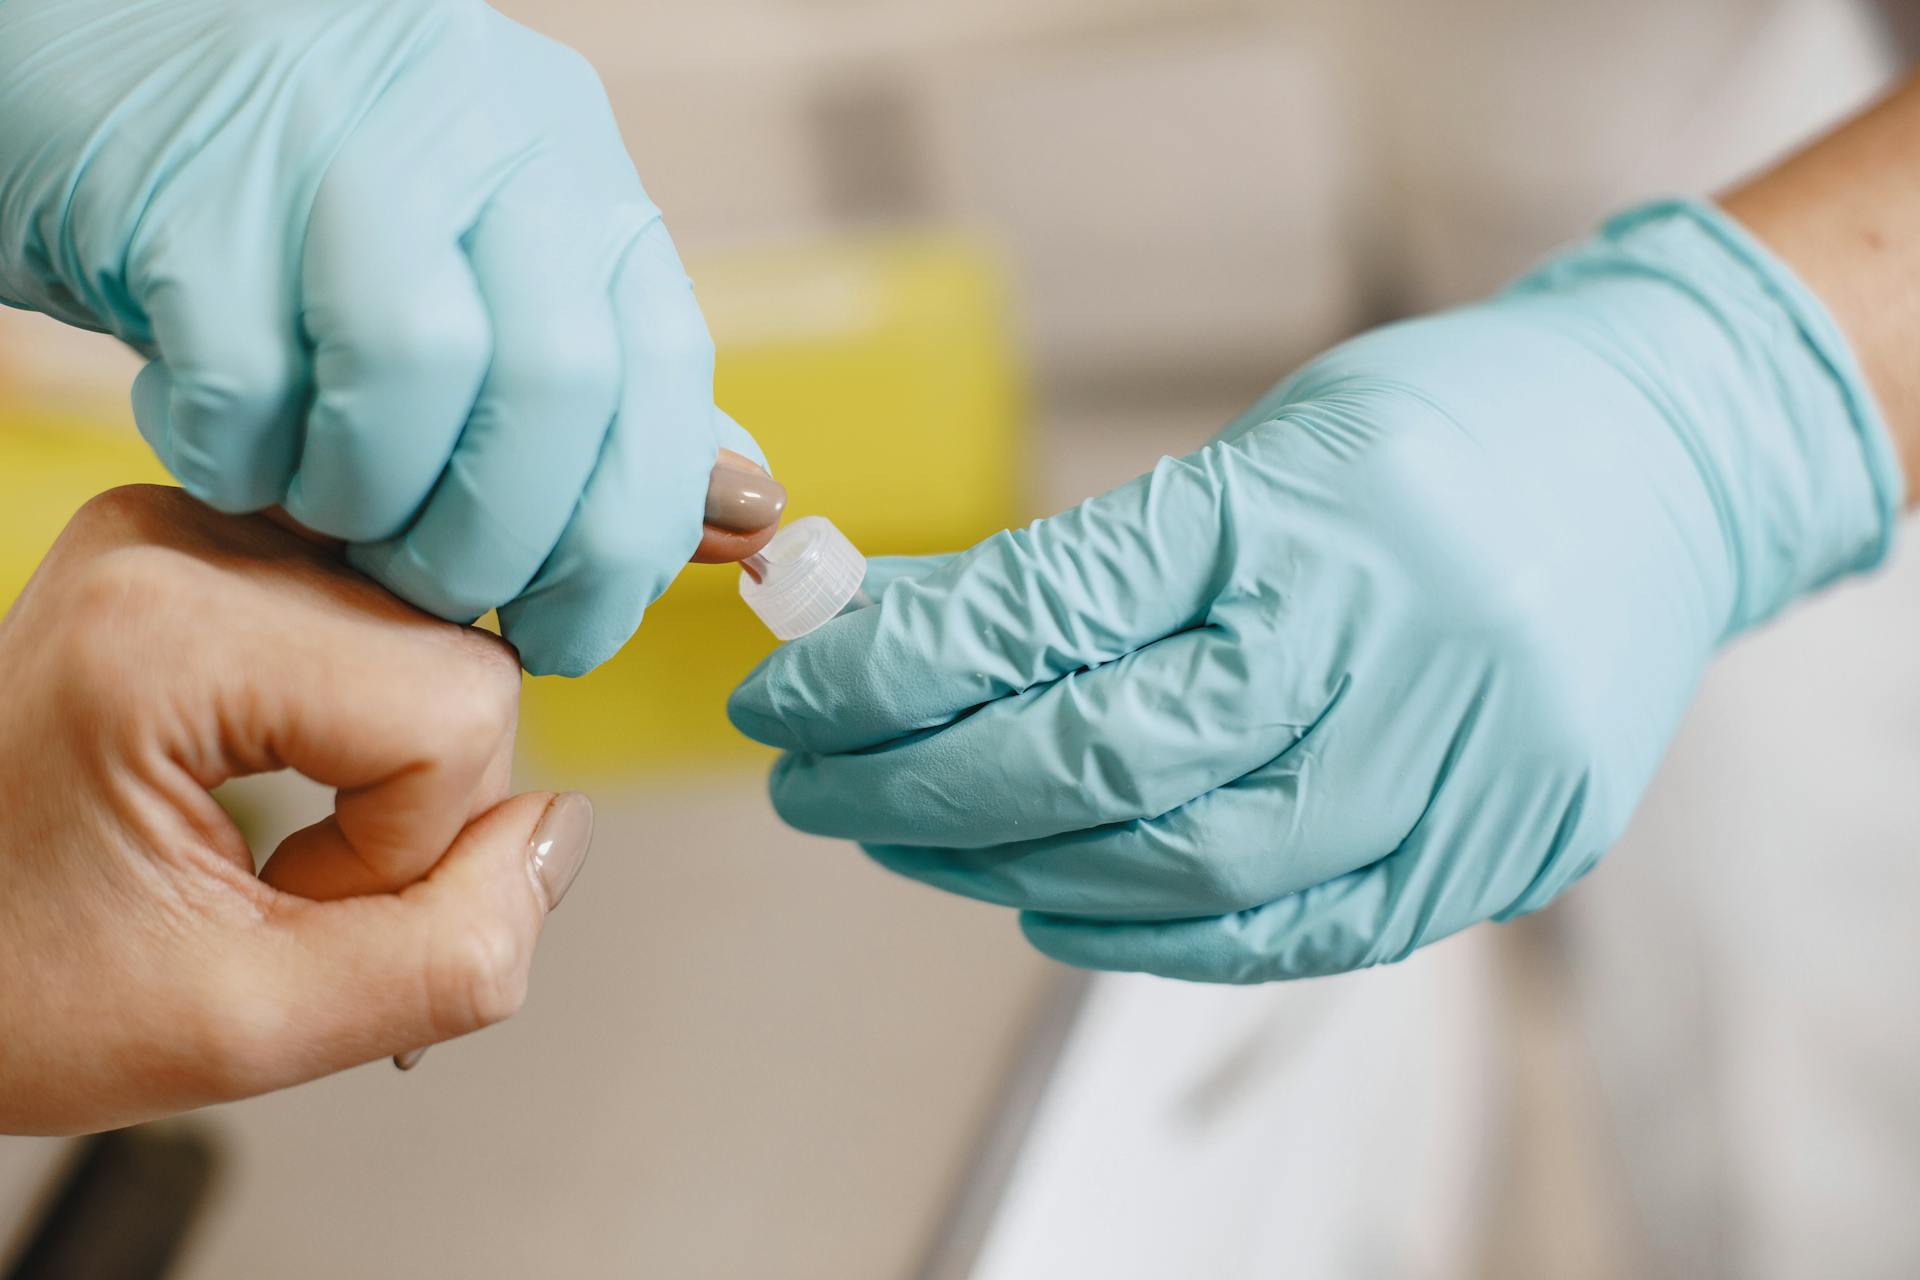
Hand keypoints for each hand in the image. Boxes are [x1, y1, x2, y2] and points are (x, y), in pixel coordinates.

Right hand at [0, 0, 764, 675]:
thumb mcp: (490, 286)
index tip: (567, 632)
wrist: (111, 73)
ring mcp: (341, 138)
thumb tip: (744, 524)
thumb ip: (614, 408)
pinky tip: (231, 466)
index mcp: (575, 172)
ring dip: (371, 504)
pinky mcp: (193, 180)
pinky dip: (242, 464)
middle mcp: (486, 131)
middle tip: (435, 595)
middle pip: (556, 382)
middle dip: (499, 540)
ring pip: (415, 369)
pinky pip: (248, 376)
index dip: (627, 538)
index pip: (663, 375)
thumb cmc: (316, 221)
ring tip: (331, 525)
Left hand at [0, 486, 590, 1134]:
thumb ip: (448, 956)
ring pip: (439, 633)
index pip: (458, 703)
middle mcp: (180, 537)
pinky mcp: (207, 540)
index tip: (292, 900)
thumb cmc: (10, 984)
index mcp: (164, 632)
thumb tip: (562, 833)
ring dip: (395, 758)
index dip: (416, 842)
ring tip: (284, 822)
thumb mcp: (242, 1029)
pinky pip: (385, 615)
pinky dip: (368, 712)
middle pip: (460, 656)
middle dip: (416, 798)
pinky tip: (291, 762)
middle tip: (292, 875)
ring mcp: (192, 525)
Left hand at [729, 202, 1898, 981]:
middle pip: (1101, 761)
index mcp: (1314, 508)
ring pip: (1185, 871)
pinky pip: (1293, 933)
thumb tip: (903, 644)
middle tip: (816, 783)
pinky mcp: (1498, 849)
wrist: (1672, 459)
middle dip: (921, 787)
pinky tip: (1050, 904)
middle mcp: (1389, 641)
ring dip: (1010, 869)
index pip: (1051, 614)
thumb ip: (1102, 568)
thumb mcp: (1264, 452)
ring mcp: (1458, 762)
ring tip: (909, 839)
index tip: (793, 689)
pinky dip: (1150, 934)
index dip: (894, 668)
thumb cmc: (1447, 432)